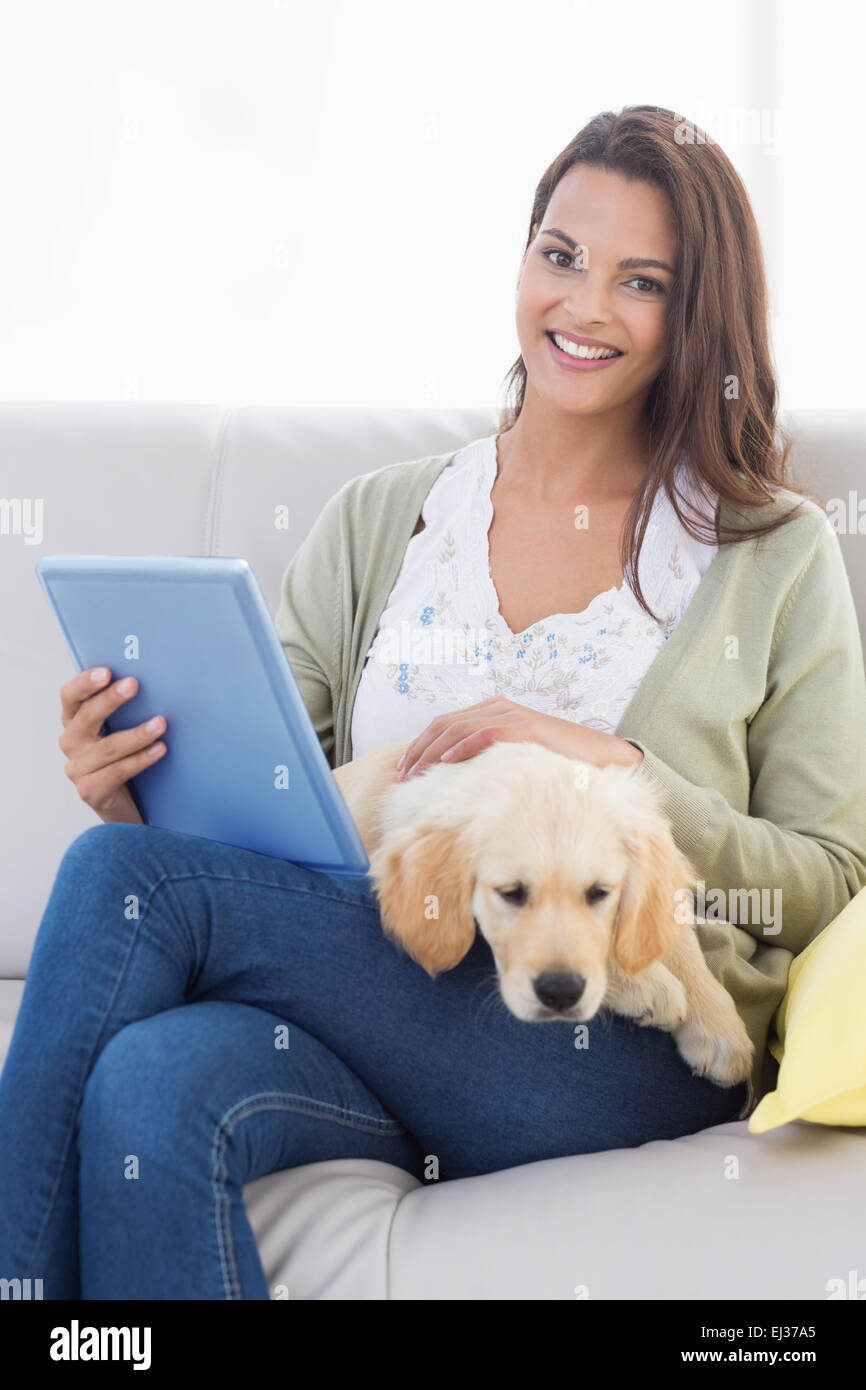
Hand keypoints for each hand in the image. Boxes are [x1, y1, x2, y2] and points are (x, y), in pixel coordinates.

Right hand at [58, 668, 167, 823]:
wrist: (126, 805)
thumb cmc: (126, 757)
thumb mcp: (121, 729)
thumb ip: (125, 709)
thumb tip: (153, 680)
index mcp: (75, 722)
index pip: (70, 696)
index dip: (84, 683)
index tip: (106, 671)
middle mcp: (71, 743)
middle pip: (86, 717)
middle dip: (110, 699)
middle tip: (133, 685)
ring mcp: (78, 769)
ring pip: (108, 747)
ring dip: (136, 734)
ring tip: (160, 723)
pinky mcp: (90, 791)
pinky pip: (117, 772)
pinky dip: (140, 760)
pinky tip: (160, 749)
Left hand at [396, 697, 643, 779]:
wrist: (597, 756)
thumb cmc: (553, 761)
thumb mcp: (511, 757)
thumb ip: (485, 758)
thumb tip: (454, 779)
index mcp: (492, 711)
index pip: (444, 724)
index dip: (420, 745)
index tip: (404, 769)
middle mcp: (498, 707)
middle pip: (444, 724)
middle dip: (419, 749)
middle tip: (403, 775)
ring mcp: (512, 715)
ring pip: (459, 728)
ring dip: (434, 751)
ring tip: (417, 772)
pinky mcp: (526, 727)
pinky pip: (487, 734)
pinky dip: (464, 746)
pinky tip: (448, 761)